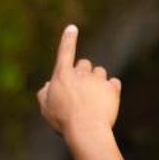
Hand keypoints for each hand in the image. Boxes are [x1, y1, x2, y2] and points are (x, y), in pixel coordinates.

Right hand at [36, 24, 119, 141]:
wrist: (86, 130)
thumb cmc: (63, 121)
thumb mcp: (46, 109)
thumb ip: (44, 94)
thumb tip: (48, 85)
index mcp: (62, 75)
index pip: (65, 52)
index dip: (68, 39)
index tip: (72, 28)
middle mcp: (81, 73)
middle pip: (84, 64)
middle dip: (84, 74)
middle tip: (82, 92)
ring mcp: (98, 79)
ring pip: (100, 72)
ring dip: (97, 81)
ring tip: (94, 100)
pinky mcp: (113, 88)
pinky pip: (114, 82)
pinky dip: (111, 90)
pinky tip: (106, 102)